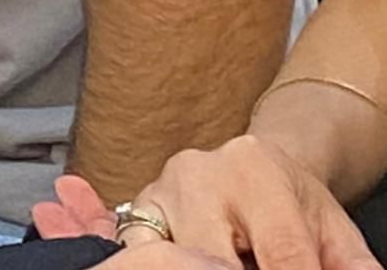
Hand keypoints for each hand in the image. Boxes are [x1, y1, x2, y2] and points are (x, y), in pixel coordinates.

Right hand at [36, 138, 379, 269]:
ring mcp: (162, 187)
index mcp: (257, 169)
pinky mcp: (136, 208)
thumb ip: (347, 263)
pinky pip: (113, 232)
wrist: (261, 164)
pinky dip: (97, 236)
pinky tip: (76, 221)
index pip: (280, 255)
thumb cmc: (296, 205)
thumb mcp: (332, 231)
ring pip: (162, 254)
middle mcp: (202, 170)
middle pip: (213, 260)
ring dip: (175, 268)